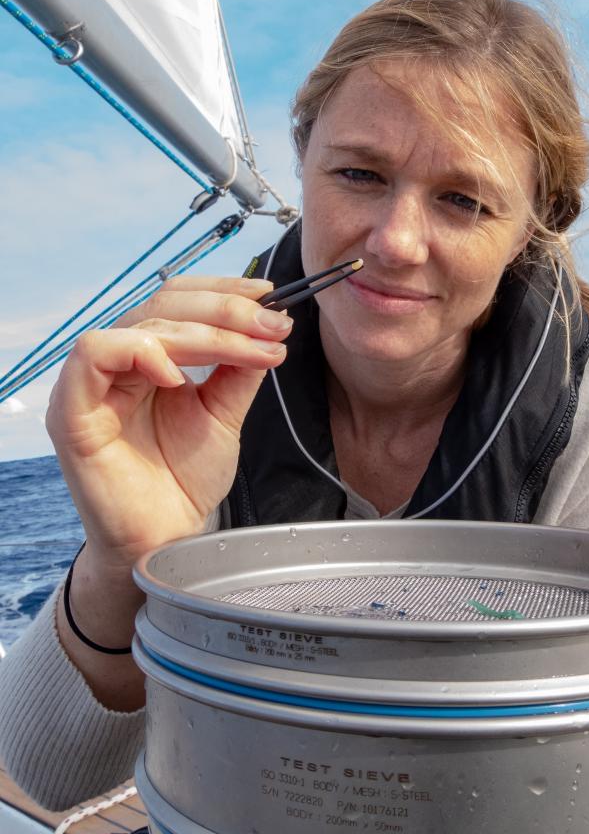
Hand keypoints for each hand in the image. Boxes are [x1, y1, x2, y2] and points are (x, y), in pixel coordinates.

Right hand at [46, 275, 291, 572]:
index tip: (272, 299)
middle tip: (272, 326)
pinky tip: (177, 377)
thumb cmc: (184, 481)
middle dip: (226, 311)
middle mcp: (116, 363)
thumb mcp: (224, 413)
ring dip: (202, 332)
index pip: (177, 300)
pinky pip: (94, 354)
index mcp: (147, 356)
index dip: (223, 291)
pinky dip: (140, 352)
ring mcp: (90, 385)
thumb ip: (239, 368)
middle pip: (163, 304)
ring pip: (138, 323)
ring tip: (249, 351)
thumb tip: (268, 321)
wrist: (166, 542)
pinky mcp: (71, 411)